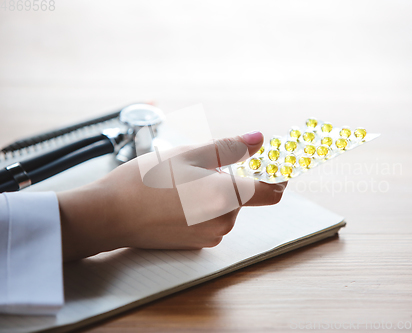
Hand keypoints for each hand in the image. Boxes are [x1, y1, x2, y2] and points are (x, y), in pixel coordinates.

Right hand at [57, 131, 285, 260]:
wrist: (108, 216)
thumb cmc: (146, 181)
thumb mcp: (190, 154)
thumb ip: (230, 148)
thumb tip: (258, 139)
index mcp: (226, 197)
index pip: (270, 192)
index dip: (277, 176)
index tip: (274, 165)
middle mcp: (223, 222)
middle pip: (241, 195)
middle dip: (226, 179)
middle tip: (194, 168)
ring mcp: (209, 236)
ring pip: (224, 207)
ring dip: (211, 193)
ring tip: (177, 184)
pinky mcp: (195, 245)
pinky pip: (209, 220)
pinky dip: (200, 207)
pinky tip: (173, 200)